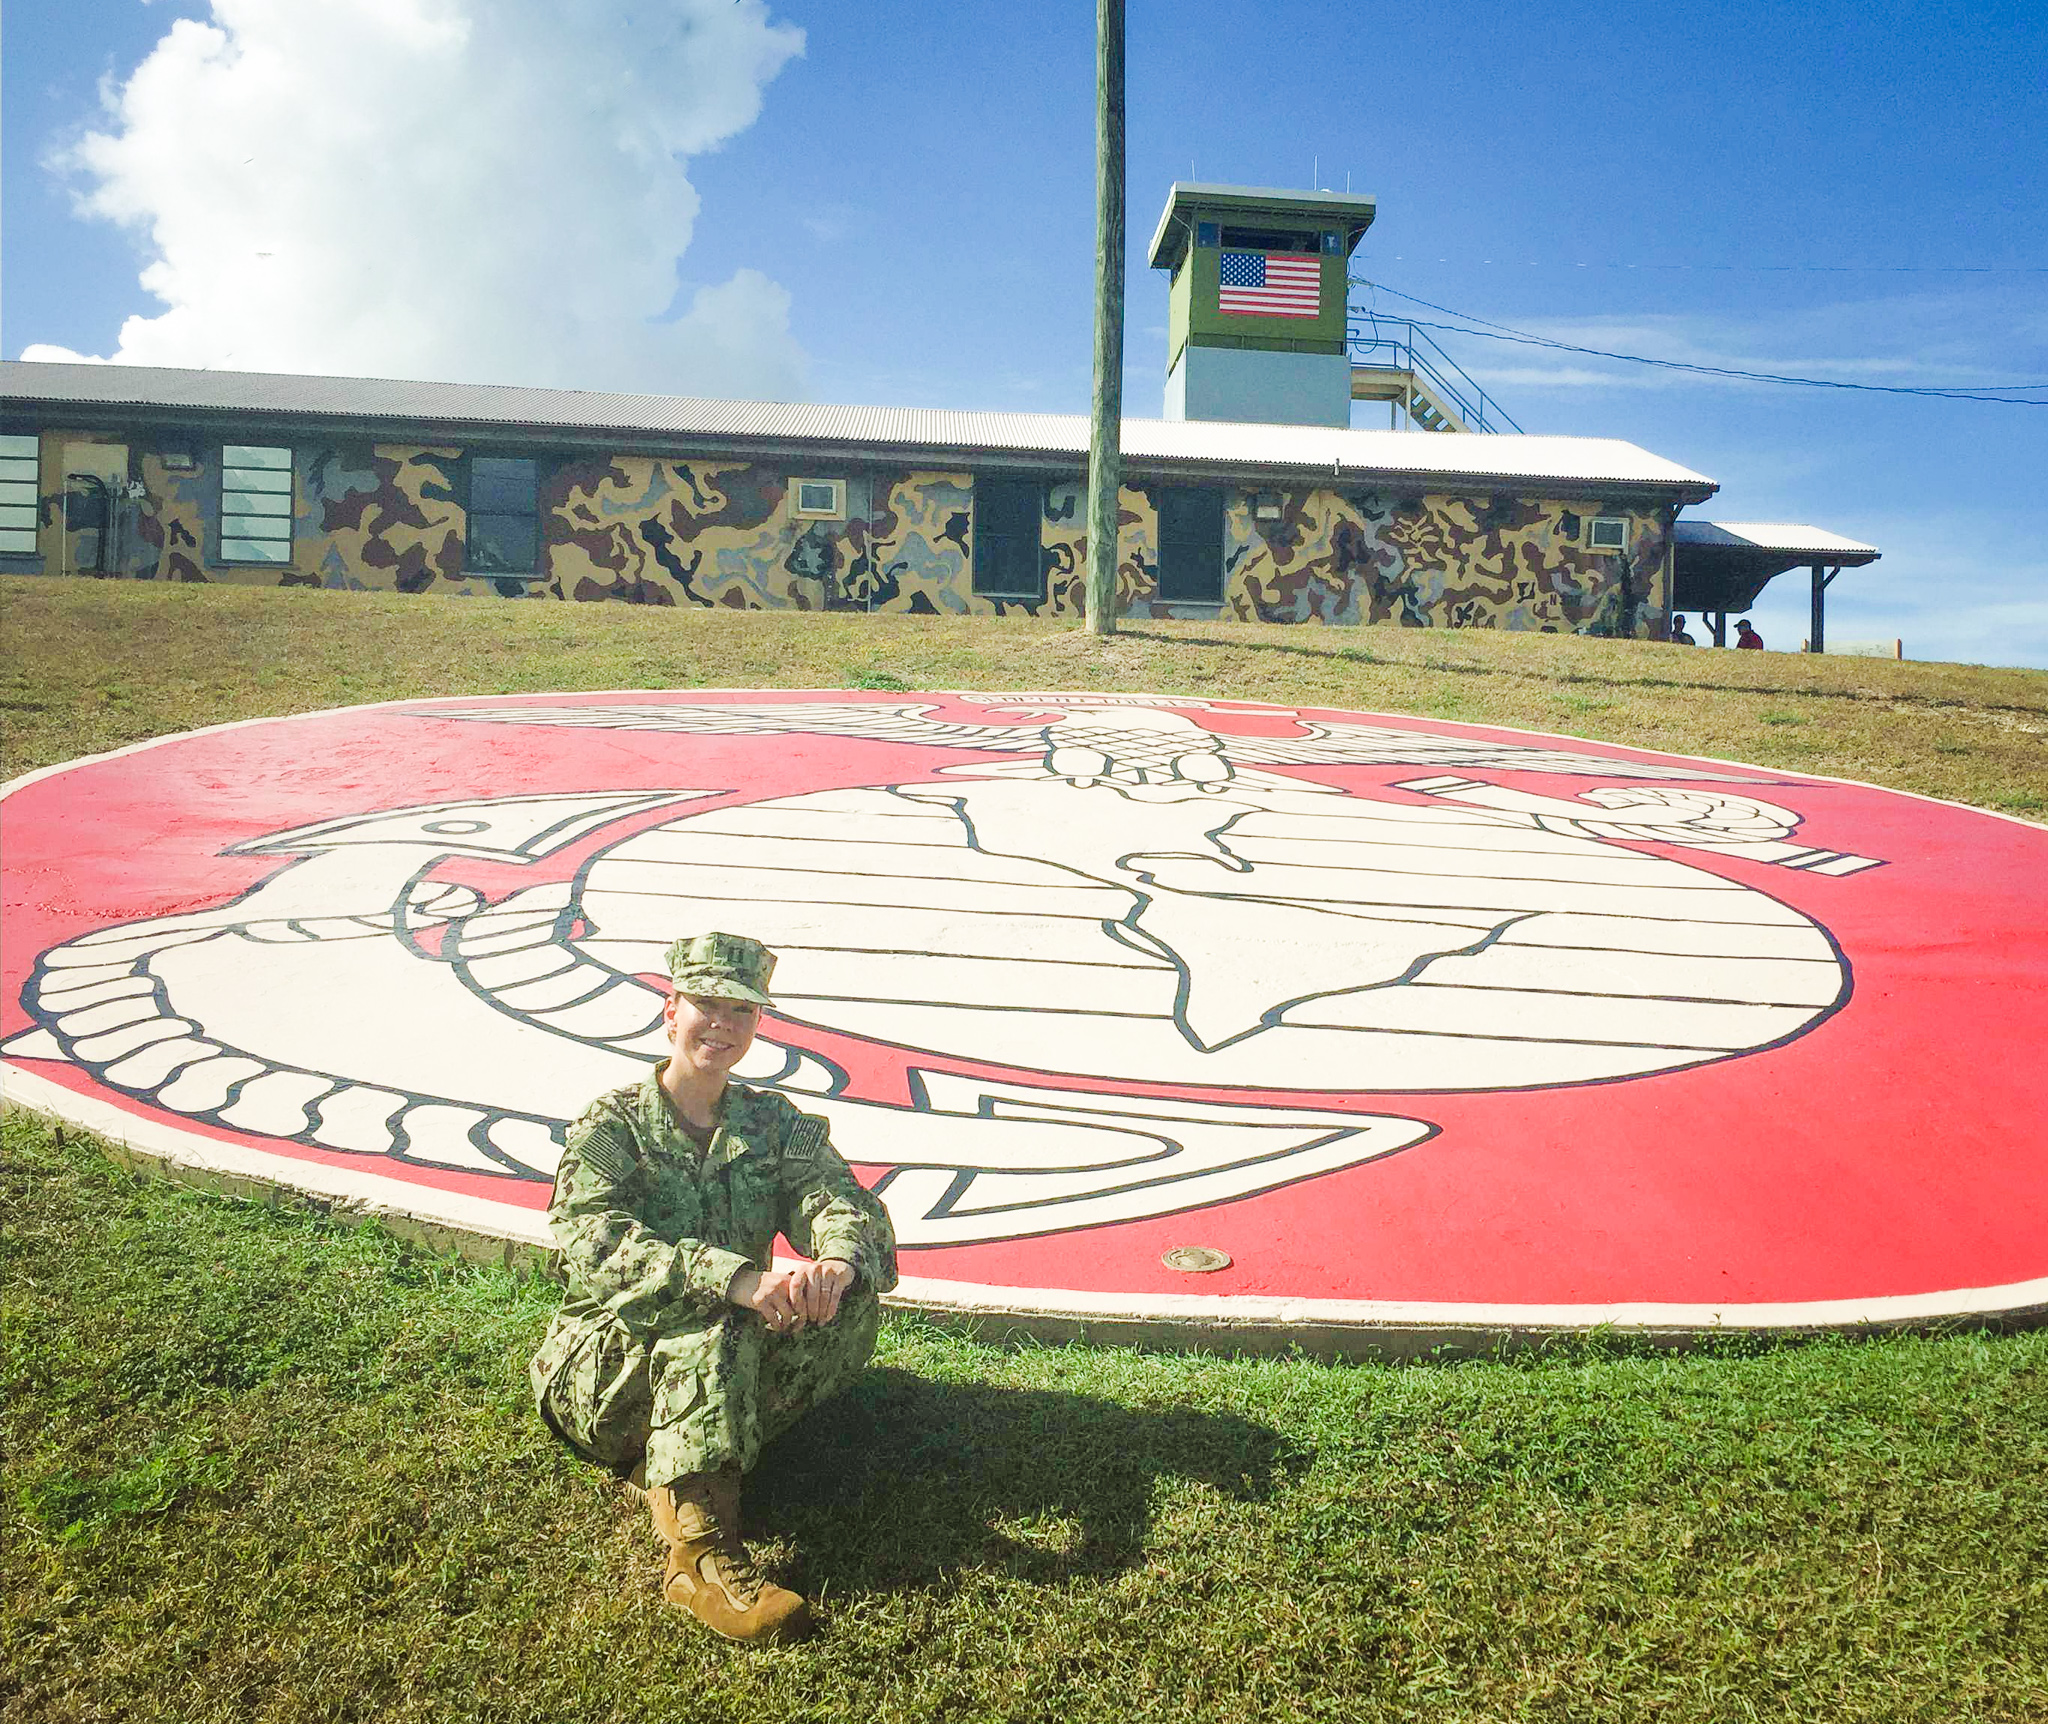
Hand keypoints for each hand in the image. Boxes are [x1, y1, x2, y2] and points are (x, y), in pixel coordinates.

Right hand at [728, 1260, 854, 1332]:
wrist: (739, 1280)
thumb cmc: (761, 1284)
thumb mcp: (778, 1282)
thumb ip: (790, 1292)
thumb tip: (806, 1310)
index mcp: (789, 1279)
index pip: (806, 1297)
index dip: (809, 1310)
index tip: (808, 1320)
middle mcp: (782, 1284)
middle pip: (800, 1306)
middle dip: (801, 1321)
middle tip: (797, 1329)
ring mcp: (772, 1293)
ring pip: (788, 1314)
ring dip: (787, 1325)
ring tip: (785, 1329)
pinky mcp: (761, 1302)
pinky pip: (774, 1319)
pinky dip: (776, 1326)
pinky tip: (775, 1328)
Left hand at [788, 1258, 854, 1326]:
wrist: (837, 1265)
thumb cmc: (816, 1279)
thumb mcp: (805, 1280)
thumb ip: (798, 1292)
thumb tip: (790, 1314)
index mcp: (802, 1270)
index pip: (795, 1286)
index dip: (796, 1302)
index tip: (798, 1314)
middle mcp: (814, 1269)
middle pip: (811, 1295)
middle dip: (811, 1311)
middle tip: (811, 1321)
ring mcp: (828, 1272)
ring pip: (824, 1297)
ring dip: (821, 1312)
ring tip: (819, 1322)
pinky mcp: (839, 1277)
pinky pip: (834, 1296)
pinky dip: (831, 1309)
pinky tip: (828, 1317)